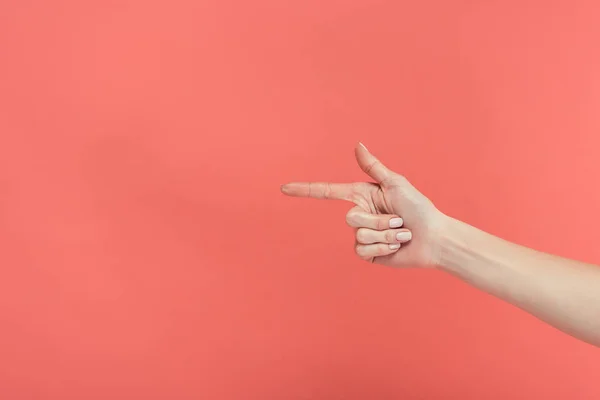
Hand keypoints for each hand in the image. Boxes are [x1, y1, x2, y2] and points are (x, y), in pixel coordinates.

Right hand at [281, 143, 446, 267]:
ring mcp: (363, 235)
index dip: (305, 190)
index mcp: (362, 196)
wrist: (433, 238)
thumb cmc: (419, 208)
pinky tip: (397, 247)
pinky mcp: (368, 253)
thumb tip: (357, 145)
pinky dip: (384, 248)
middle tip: (399, 220)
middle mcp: (360, 215)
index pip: (328, 192)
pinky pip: (364, 250)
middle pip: (350, 217)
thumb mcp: (395, 184)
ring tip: (402, 233)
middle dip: (379, 220)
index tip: (284, 188)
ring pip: (359, 235)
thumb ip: (373, 167)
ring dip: (385, 234)